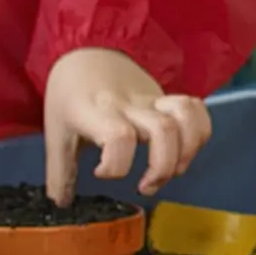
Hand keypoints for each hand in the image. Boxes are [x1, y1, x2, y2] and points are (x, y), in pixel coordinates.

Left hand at [43, 47, 210, 203]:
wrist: (88, 49)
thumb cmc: (69, 94)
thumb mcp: (56, 132)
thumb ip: (59, 172)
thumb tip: (61, 205)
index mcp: (95, 111)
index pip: (118, 137)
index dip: (115, 165)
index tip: (100, 173)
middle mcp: (128, 104)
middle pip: (163, 131)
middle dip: (162, 168)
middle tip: (145, 186)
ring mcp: (152, 99)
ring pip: (185, 117)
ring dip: (186, 152)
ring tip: (172, 171)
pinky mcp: (166, 98)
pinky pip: (196, 109)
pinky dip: (199, 133)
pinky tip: (183, 151)